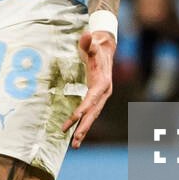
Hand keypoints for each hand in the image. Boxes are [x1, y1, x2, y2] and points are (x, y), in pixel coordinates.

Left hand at [61, 29, 114, 149]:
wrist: (106, 48)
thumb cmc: (96, 47)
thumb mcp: (92, 44)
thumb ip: (87, 42)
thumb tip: (87, 34)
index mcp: (102, 83)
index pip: (91, 99)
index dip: (82, 110)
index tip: (72, 120)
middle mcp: (104, 93)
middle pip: (93, 113)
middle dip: (83, 127)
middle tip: (74, 142)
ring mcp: (101, 97)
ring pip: (92, 117)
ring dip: (83, 130)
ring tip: (74, 145)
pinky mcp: (97, 98)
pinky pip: (90, 113)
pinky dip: (83, 124)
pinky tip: (76, 134)